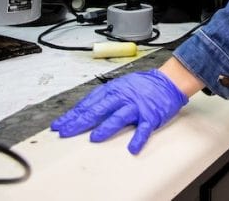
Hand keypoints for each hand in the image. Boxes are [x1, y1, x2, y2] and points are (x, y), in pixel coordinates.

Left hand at [51, 69, 188, 153]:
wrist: (168, 81)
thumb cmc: (143, 85)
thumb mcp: (120, 85)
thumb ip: (103, 97)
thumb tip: (83, 109)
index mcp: (114, 90)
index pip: (89, 103)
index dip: (73, 114)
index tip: (60, 125)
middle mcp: (123, 97)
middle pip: (99, 109)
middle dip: (81, 121)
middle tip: (66, 132)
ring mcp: (137, 107)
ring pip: (119, 117)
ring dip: (106, 127)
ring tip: (94, 137)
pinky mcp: (151, 116)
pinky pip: (144, 128)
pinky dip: (139, 138)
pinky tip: (133, 147)